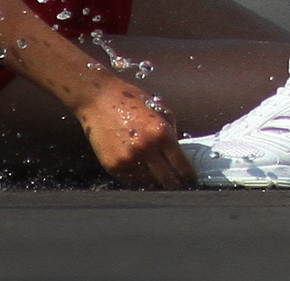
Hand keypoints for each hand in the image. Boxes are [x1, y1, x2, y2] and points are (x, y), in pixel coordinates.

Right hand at [77, 76, 192, 188]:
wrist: (98, 100)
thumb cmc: (130, 100)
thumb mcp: (159, 108)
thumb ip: (170, 129)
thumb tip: (177, 151)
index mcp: (161, 132)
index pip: (180, 164)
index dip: (188, 176)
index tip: (191, 181)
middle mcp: (146, 147)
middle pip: (166, 180)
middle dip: (174, 186)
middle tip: (178, 189)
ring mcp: (128, 158)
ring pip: (148, 184)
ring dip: (156, 186)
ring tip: (161, 187)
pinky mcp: (113, 165)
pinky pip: (130, 183)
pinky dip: (139, 184)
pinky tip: (144, 183)